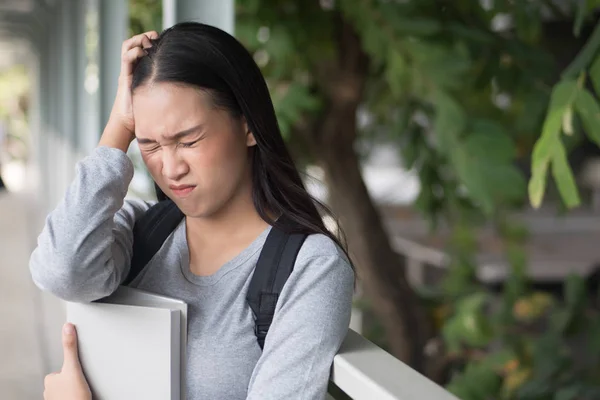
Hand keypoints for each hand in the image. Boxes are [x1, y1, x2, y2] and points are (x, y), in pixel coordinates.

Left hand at [43, 323, 91, 399]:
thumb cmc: (75, 396)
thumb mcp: (74, 367)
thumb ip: (70, 347)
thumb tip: (67, 328)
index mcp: (50, 379)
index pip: (62, 368)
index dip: (72, 369)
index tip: (78, 373)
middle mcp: (49, 390)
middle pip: (65, 378)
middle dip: (73, 379)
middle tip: (81, 382)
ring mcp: (55, 399)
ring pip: (67, 388)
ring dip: (74, 388)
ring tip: (81, 390)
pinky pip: (70, 396)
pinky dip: (75, 396)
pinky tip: (81, 396)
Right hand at [100, 30, 158, 151]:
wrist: (128, 125)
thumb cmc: (145, 115)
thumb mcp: (159, 97)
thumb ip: (167, 90)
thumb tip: (189, 89)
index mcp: (138, 72)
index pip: (141, 49)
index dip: (150, 42)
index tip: (164, 40)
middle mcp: (132, 69)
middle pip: (133, 44)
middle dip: (144, 37)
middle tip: (156, 35)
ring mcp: (127, 72)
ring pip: (127, 47)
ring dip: (137, 40)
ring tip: (148, 40)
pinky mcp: (124, 77)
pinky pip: (126, 58)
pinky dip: (134, 51)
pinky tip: (143, 52)